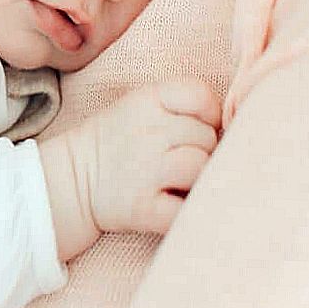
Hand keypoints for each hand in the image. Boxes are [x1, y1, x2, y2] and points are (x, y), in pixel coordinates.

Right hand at [75, 80, 220, 235]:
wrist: (73, 178)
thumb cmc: (119, 141)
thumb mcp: (142, 105)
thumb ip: (182, 104)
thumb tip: (235, 126)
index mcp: (147, 101)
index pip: (201, 96)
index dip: (209, 114)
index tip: (198, 127)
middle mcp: (146, 132)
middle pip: (207, 136)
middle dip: (204, 149)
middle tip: (181, 160)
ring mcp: (144, 171)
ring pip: (201, 167)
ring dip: (199, 178)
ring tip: (180, 182)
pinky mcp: (143, 208)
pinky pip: (186, 209)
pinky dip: (190, 211)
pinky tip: (176, 204)